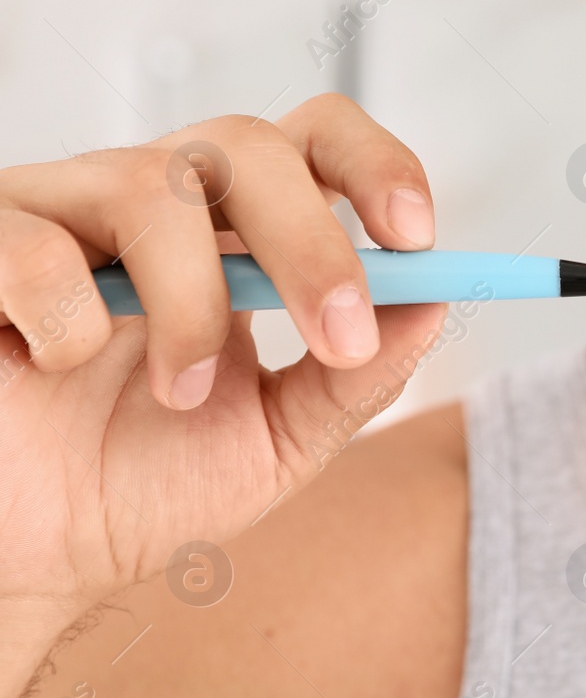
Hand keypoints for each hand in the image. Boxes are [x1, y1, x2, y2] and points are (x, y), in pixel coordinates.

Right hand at [0, 94, 447, 697]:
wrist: (34, 554)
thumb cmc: (142, 483)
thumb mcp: (279, 438)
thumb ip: (356, 377)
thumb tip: (434, 305)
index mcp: (234, 235)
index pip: (314, 143)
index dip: (374, 167)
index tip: (417, 240)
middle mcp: (152, 202)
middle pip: (250, 145)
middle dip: (314, 243)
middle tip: (339, 336)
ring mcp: (60, 213)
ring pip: (154, 185)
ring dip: (193, 303)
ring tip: (181, 393)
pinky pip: (35, 245)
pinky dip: (68, 319)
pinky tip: (61, 368)